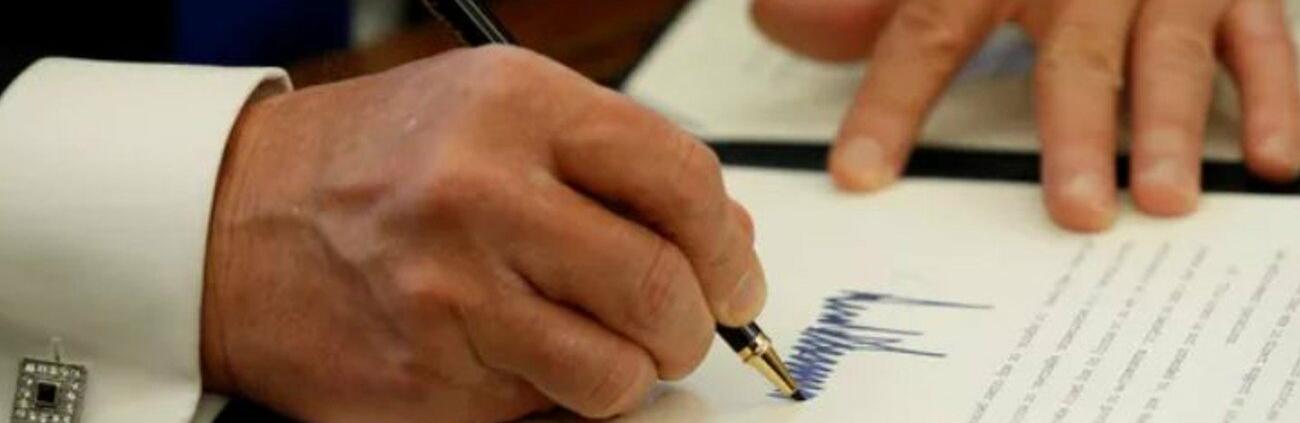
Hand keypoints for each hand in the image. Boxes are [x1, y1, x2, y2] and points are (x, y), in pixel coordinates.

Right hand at [199, 46, 765, 421]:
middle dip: (694, 324)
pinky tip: (523, 357)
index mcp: (516, 108)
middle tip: (683, 326)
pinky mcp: (428, 378)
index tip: (734, 276)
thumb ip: (616, 162)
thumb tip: (727, 236)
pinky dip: (560, 395)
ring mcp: (450, 294)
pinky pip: (549, 410)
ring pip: (618, 372)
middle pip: (662, 286)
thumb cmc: (375, 163)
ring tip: (600, 344)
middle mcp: (482, 194)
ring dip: (631, 371)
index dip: (727, 244)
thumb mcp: (497, 112)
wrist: (233, 222)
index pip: (682, 180)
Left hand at [753, 0, 1299, 230]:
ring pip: (1170, 48)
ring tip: (1162, 199)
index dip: (892, 104)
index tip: (860, 177)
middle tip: (1075, 209)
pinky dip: (1275, 97)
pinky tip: (1271, 160)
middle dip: (1076, 129)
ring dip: (1173, 126)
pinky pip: (1261, 38)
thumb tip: (776, 17)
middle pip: (1074, 49)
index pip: (929, 30)